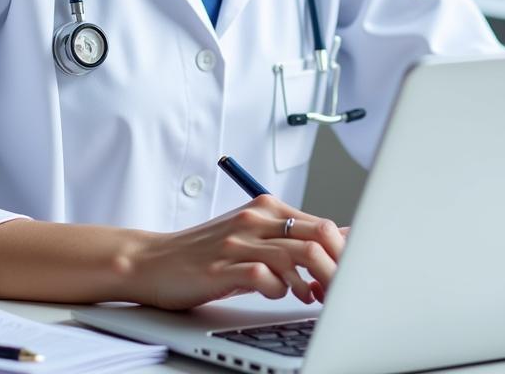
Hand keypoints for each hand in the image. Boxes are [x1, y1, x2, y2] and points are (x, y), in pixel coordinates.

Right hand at [130, 195, 346, 310]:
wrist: (152, 260)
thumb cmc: (205, 252)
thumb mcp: (252, 236)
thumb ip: (291, 235)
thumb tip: (341, 237)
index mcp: (265, 208)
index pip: (322, 224)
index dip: (343, 252)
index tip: (351, 273)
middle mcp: (254, 220)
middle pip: (316, 236)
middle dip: (336, 267)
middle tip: (339, 290)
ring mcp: (238, 243)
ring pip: (296, 255)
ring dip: (311, 282)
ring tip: (309, 296)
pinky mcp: (221, 268)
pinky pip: (264, 277)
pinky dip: (278, 289)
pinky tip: (276, 295)